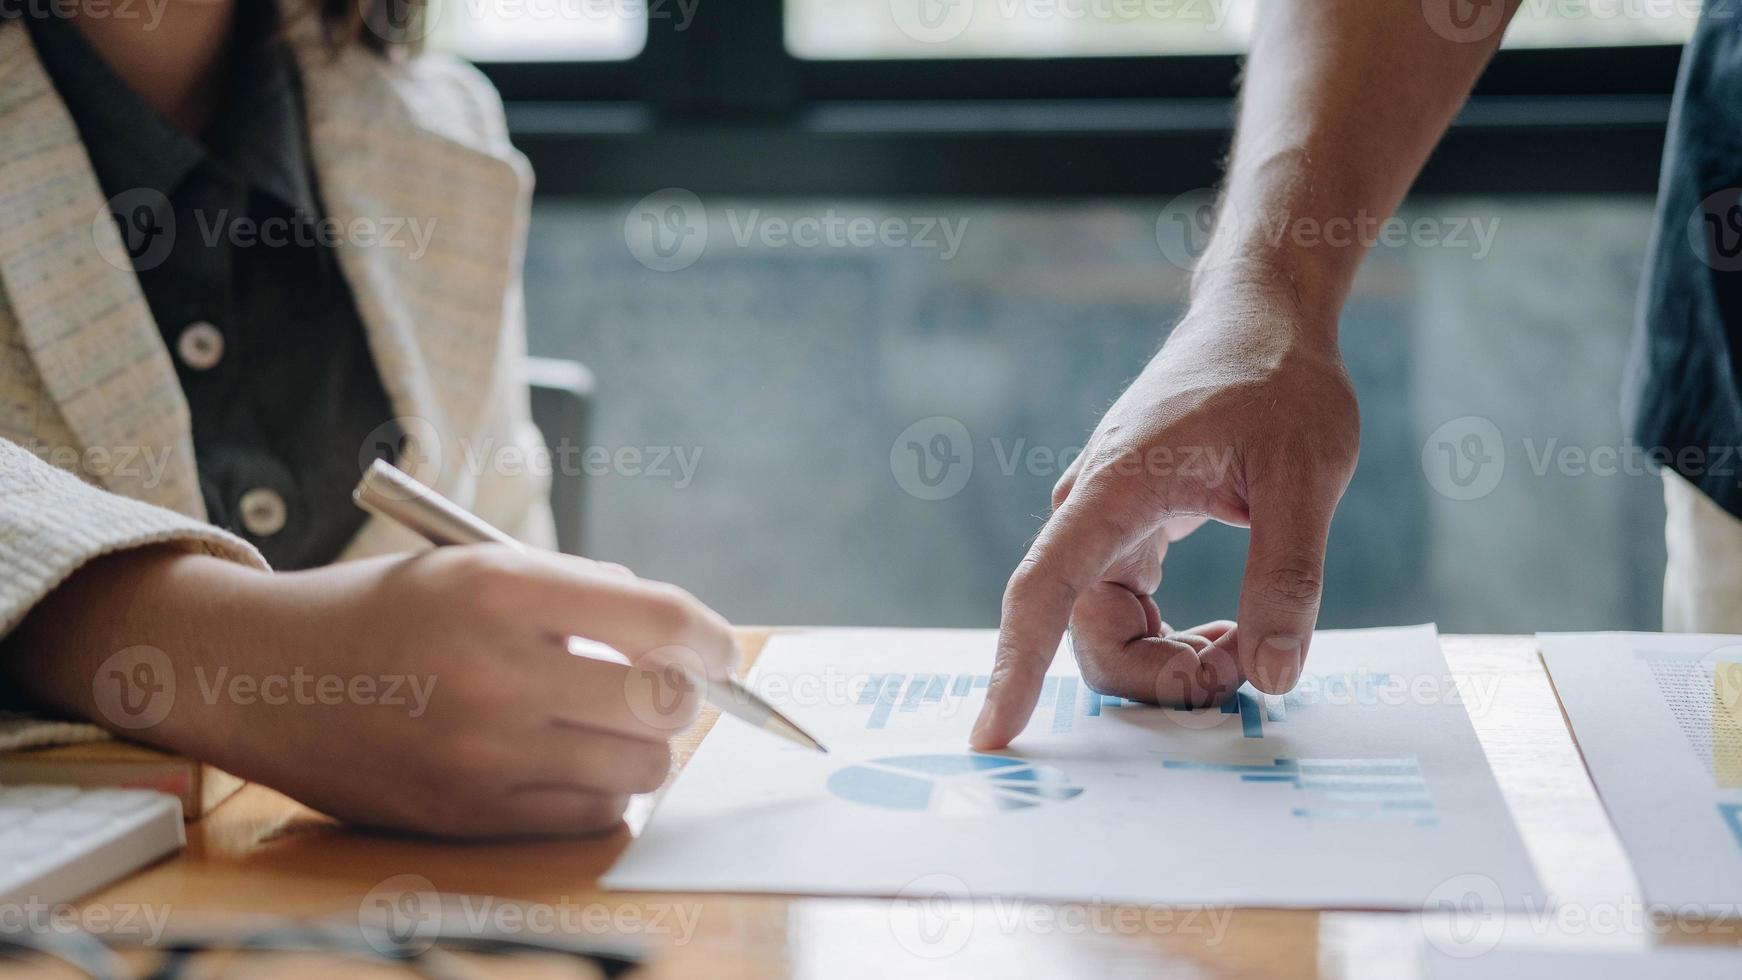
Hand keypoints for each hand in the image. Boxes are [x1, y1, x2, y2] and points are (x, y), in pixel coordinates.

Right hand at [5, 544, 738, 837]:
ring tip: (608, 722)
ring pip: (640, 768)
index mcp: (499, 589)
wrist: (268, 676)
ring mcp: (481, 753)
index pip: (658, 619)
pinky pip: (591, 816)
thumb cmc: (388, 611)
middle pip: (663, 703)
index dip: (709, 637)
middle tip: (665, 684)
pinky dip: (601, 790)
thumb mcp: (476, 564)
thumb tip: (682, 635)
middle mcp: (494, 673)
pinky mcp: (469, 814)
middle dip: (681, 693)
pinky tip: (569, 760)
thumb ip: (581, 592)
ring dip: (643, 745)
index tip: (719, 647)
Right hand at [971, 286, 1359, 748]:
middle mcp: (1090, 511)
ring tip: (1248, 645)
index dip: (1013, 666)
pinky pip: (1128, 616)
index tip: (992, 734)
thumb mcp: (1306, 476)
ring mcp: (1104, 524)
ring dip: (1169, 665)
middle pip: (1084, 633)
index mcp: (1114, 488)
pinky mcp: (1126, 533)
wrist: (1262, 322)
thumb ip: (1287, 576)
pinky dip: (1174, 644)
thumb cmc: (1280, 383)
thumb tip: (1273, 675)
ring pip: (1107, 633)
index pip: (1042, 590)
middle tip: (1246, 670)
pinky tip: (1230, 634)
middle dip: (1155, 677)